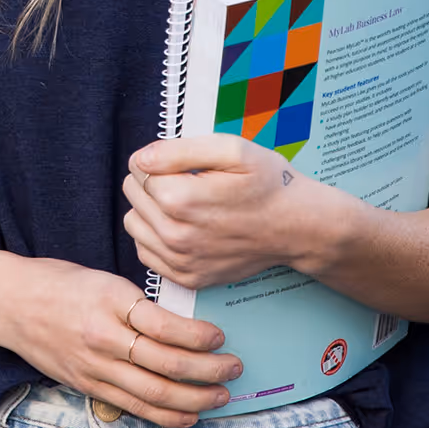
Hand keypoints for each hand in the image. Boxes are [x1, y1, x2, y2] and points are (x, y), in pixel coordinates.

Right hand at [0, 255, 241, 427]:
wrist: (7, 301)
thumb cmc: (57, 281)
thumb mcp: (102, 278)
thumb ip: (138, 302)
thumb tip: (186, 322)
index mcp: (110, 299)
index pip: (165, 326)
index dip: (200, 337)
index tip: (220, 336)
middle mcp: (102, 336)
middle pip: (166, 364)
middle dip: (208, 371)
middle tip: (234, 368)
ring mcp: (94, 365)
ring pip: (154, 392)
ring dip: (194, 399)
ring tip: (220, 395)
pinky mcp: (87, 384)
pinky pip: (133, 405)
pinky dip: (165, 414)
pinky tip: (188, 414)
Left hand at [123, 135, 355, 290]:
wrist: (295, 227)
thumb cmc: (267, 184)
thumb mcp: (230, 149)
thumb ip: (177, 150)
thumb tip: (140, 159)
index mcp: (181, 199)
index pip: (137, 168)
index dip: (159, 159)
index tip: (183, 164)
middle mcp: (175, 235)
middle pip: (132, 195)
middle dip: (152, 181)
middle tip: (186, 180)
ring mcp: (181, 261)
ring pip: (133, 224)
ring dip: (149, 210)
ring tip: (183, 202)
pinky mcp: (187, 278)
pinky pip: (146, 252)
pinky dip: (156, 237)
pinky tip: (182, 225)